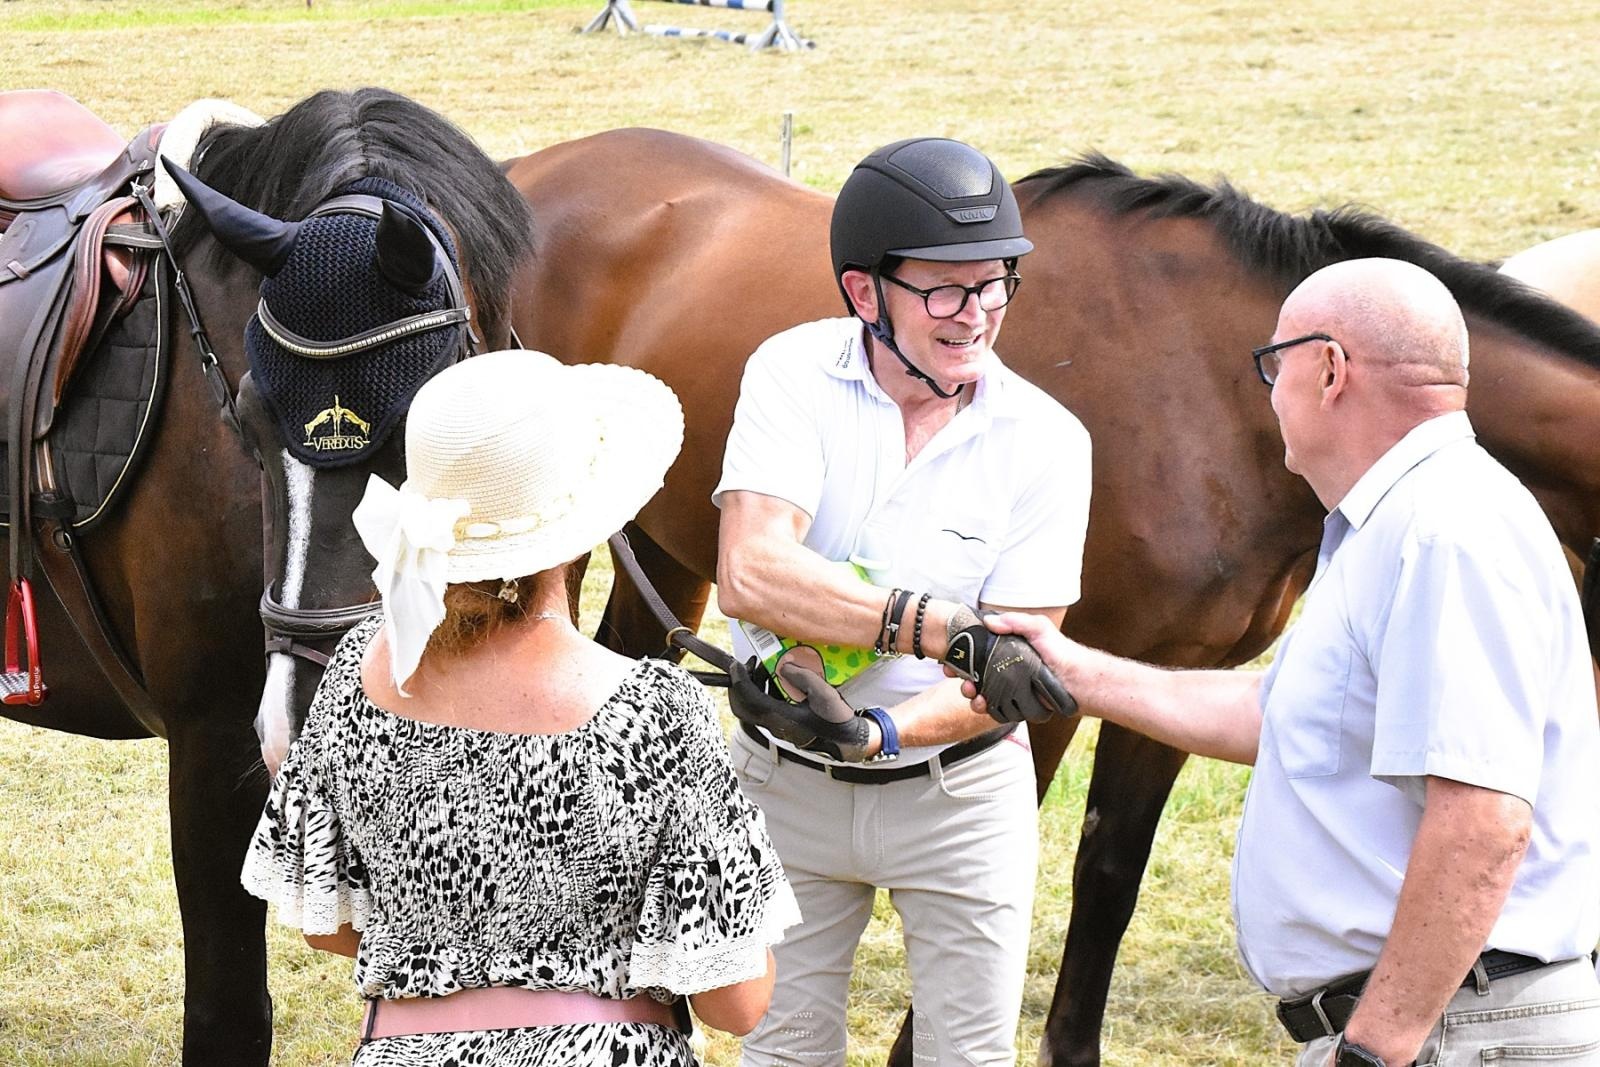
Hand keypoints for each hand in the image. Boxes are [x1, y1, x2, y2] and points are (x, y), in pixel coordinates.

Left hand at [726, 658, 875, 761]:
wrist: (844, 739)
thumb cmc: (835, 718)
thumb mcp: (823, 693)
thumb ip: (802, 677)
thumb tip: (783, 666)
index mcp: (781, 717)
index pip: (749, 699)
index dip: (740, 680)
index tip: (738, 664)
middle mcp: (773, 724)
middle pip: (741, 707)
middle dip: (739, 685)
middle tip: (749, 666)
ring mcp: (776, 726)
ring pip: (750, 707)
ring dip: (751, 687)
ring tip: (765, 668)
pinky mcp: (780, 724)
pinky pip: (762, 708)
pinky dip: (761, 691)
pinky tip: (777, 679)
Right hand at [941, 607, 1077, 723]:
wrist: (1078, 682)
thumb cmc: (1061, 651)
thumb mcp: (1039, 628)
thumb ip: (1016, 622)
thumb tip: (989, 621)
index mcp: (1007, 649)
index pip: (977, 651)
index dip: (960, 655)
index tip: (949, 659)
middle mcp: (1006, 668)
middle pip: (974, 673)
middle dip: (962, 677)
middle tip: (959, 679)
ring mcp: (1009, 687)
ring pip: (981, 691)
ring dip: (971, 694)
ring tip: (973, 694)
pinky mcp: (1015, 704)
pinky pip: (994, 708)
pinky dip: (985, 708)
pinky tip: (984, 705)